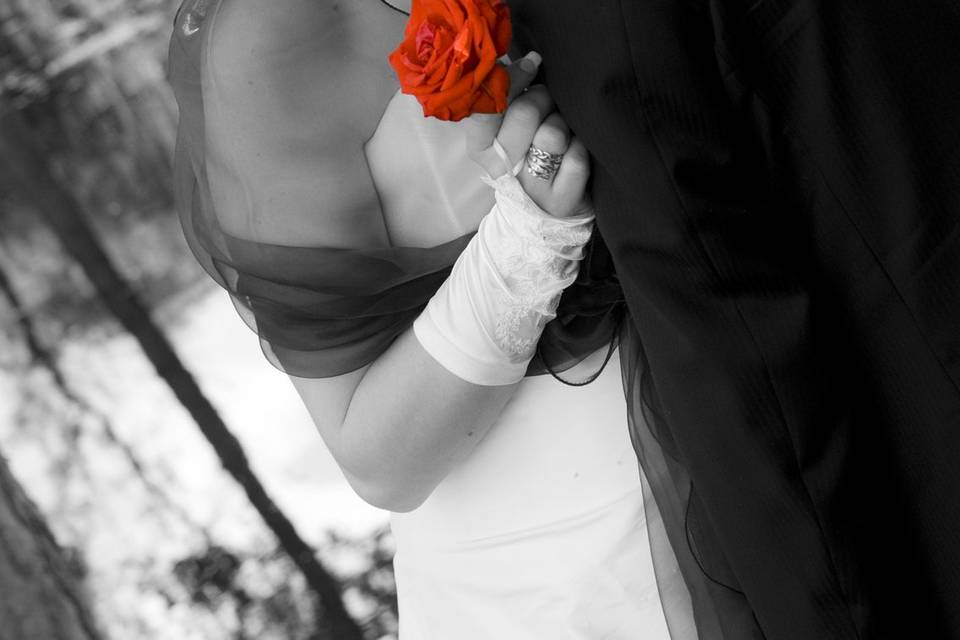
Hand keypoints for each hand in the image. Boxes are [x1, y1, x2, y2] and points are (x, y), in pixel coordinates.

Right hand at [464, 53, 591, 218]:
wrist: (545, 216)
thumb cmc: (530, 156)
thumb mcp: (510, 128)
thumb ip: (510, 97)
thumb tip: (531, 58)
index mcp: (481, 149)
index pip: (486, 106)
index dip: (513, 79)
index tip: (532, 65)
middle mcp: (501, 170)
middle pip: (523, 114)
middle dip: (544, 98)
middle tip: (550, 102)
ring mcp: (530, 189)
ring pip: (552, 135)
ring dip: (564, 123)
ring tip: (563, 130)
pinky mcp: (560, 202)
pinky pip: (577, 159)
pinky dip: (582, 147)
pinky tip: (577, 150)